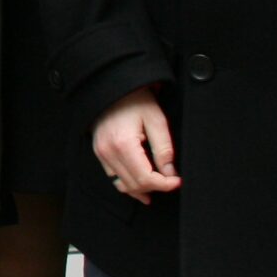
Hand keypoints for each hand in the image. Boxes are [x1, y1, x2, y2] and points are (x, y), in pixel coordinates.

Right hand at [92, 85, 181, 204]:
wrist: (113, 87)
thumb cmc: (135, 100)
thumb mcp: (156, 120)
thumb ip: (164, 150)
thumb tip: (170, 173)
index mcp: (123, 145)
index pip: (145, 178)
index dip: (164, 184)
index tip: (177, 180)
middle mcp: (108, 152)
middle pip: (134, 185)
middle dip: (155, 187)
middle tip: (170, 181)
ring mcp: (101, 153)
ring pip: (122, 185)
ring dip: (140, 190)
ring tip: (156, 188)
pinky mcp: (99, 152)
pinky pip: (112, 177)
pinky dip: (127, 183)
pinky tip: (139, 183)